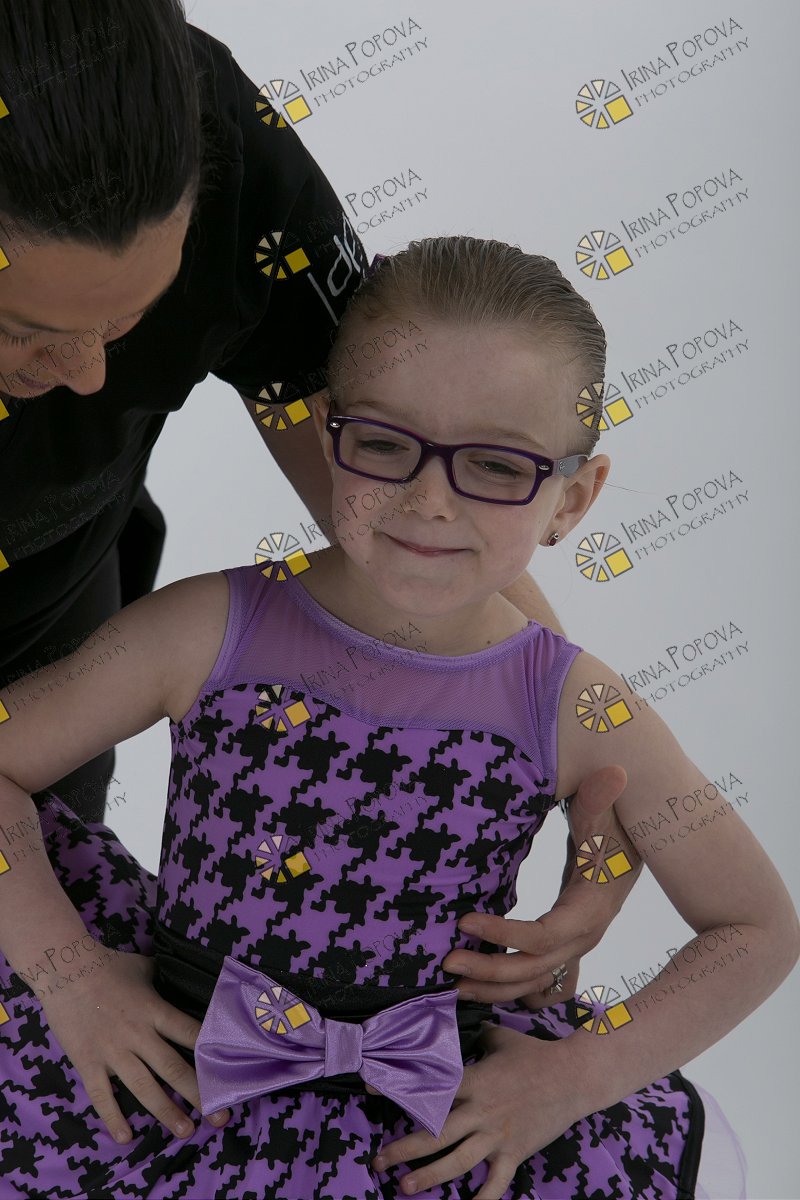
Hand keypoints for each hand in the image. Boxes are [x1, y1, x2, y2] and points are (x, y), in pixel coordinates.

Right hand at [40, 945, 230, 1142]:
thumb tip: (183, 977)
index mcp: (155, 1011)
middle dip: (199, 1094)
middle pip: (174, 1068)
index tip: (228, 1073)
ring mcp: (113, 1051)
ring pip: (144, 1088)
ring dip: (166, 1111)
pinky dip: (113, 1118)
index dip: (211, 1054)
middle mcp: (139, 1035)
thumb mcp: (145, 968)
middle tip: (219, 1116)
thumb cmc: (108, 966)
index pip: (191, 1034)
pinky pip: (102, 1096)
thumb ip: (165, 979)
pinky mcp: (88, 1062)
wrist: (65, 970)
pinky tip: (126, 1139)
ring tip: (186, 1130)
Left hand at [371, 1024, 581, 1198]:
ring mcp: (498, 1135)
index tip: (371, 1090)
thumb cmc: (536, 1054)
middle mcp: (481, 1111)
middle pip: (437, 1133)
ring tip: (404, 1188)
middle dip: (404, 1149)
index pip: (431, 1086)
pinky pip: (497, 1182)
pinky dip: (482, 1198)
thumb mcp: (501, 1038)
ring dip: (430, 1177)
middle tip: (379, 1160)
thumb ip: (477, 1036)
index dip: (400, 1088)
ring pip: (458, 1161)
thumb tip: (462, 1025)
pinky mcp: (515, 1152)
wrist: (573, 1076)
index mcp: (475, 1080)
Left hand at [442, 765, 640, 1005]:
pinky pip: (537, 981)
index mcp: (589, 910)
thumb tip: (615, 773)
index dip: (504, 934)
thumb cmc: (609, 829)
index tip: (464, 920)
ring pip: (533, 983)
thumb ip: (600, 797)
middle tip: (447, 960)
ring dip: (493, 987)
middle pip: (534, 968)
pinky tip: (479, 989)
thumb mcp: (602, 813)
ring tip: (452, 983)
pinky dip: (509, 990)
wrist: (627, 849)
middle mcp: (583, 938)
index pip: (544, 936)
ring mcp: (574, 949)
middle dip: (489, 970)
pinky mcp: (563, 950)